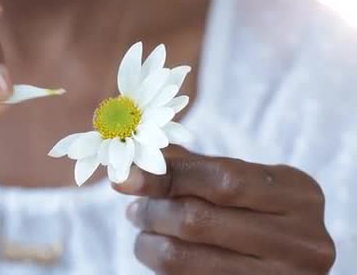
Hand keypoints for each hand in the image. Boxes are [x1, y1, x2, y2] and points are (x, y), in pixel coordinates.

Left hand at [113, 147, 335, 273]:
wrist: (287, 261)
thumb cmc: (258, 210)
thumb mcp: (243, 180)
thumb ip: (193, 167)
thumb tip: (134, 161)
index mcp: (299, 194)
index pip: (222, 180)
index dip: (168, 177)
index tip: (125, 177)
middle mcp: (302, 241)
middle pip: (198, 220)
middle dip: (154, 211)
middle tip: (135, 209)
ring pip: (185, 258)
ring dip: (149, 242)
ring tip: (143, 230)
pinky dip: (163, 266)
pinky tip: (159, 251)